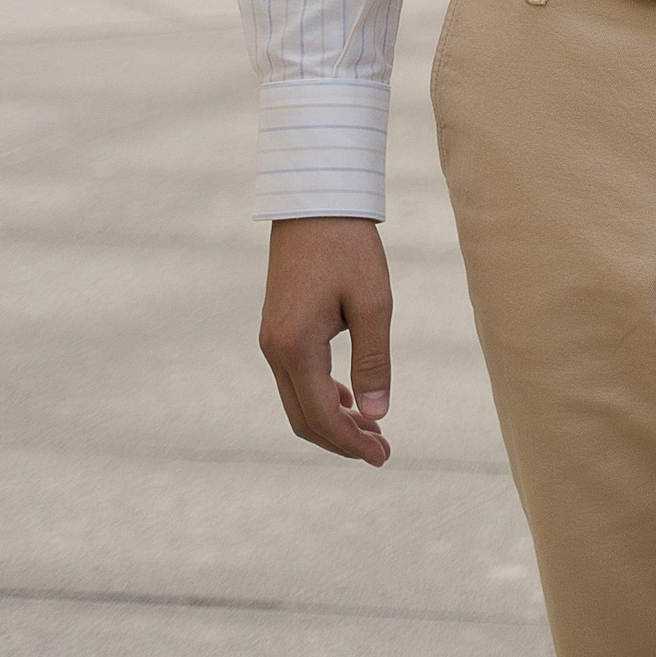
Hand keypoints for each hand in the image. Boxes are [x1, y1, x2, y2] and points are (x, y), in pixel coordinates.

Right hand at [260, 218, 394, 464]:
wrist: (314, 200)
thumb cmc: (349, 247)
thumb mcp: (372, 303)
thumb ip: (373, 361)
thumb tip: (375, 415)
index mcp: (295, 347)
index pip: (321, 415)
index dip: (351, 442)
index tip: (383, 456)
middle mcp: (275, 349)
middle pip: (303, 418)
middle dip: (341, 440)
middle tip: (381, 452)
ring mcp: (272, 340)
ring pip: (297, 400)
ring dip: (331, 420)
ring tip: (371, 431)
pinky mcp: (278, 328)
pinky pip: (295, 378)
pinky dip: (321, 396)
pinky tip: (348, 398)